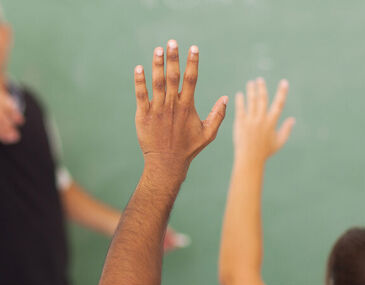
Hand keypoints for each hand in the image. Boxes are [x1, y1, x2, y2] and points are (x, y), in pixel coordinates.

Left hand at [134, 40, 227, 184]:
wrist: (166, 163)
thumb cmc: (188, 149)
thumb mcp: (208, 134)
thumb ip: (217, 115)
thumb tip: (226, 98)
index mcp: (187, 107)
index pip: (191, 80)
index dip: (193, 63)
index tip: (194, 48)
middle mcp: (172, 106)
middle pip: (173, 77)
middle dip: (173, 58)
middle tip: (172, 42)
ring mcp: (157, 110)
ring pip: (157, 83)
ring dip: (157, 65)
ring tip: (158, 49)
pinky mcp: (143, 115)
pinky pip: (141, 95)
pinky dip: (139, 82)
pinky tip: (139, 68)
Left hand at [233, 78, 294, 164]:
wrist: (250, 159)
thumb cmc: (265, 152)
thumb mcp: (279, 142)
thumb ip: (286, 130)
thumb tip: (293, 120)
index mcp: (272, 123)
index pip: (279, 104)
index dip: (282, 93)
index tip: (284, 82)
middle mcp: (261, 120)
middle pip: (262, 99)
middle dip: (262, 88)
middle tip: (259, 80)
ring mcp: (250, 121)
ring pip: (251, 101)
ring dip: (251, 91)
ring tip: (250, 83)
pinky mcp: (241, 123)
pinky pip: (240, 108)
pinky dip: (240, 100)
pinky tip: (239, 94)